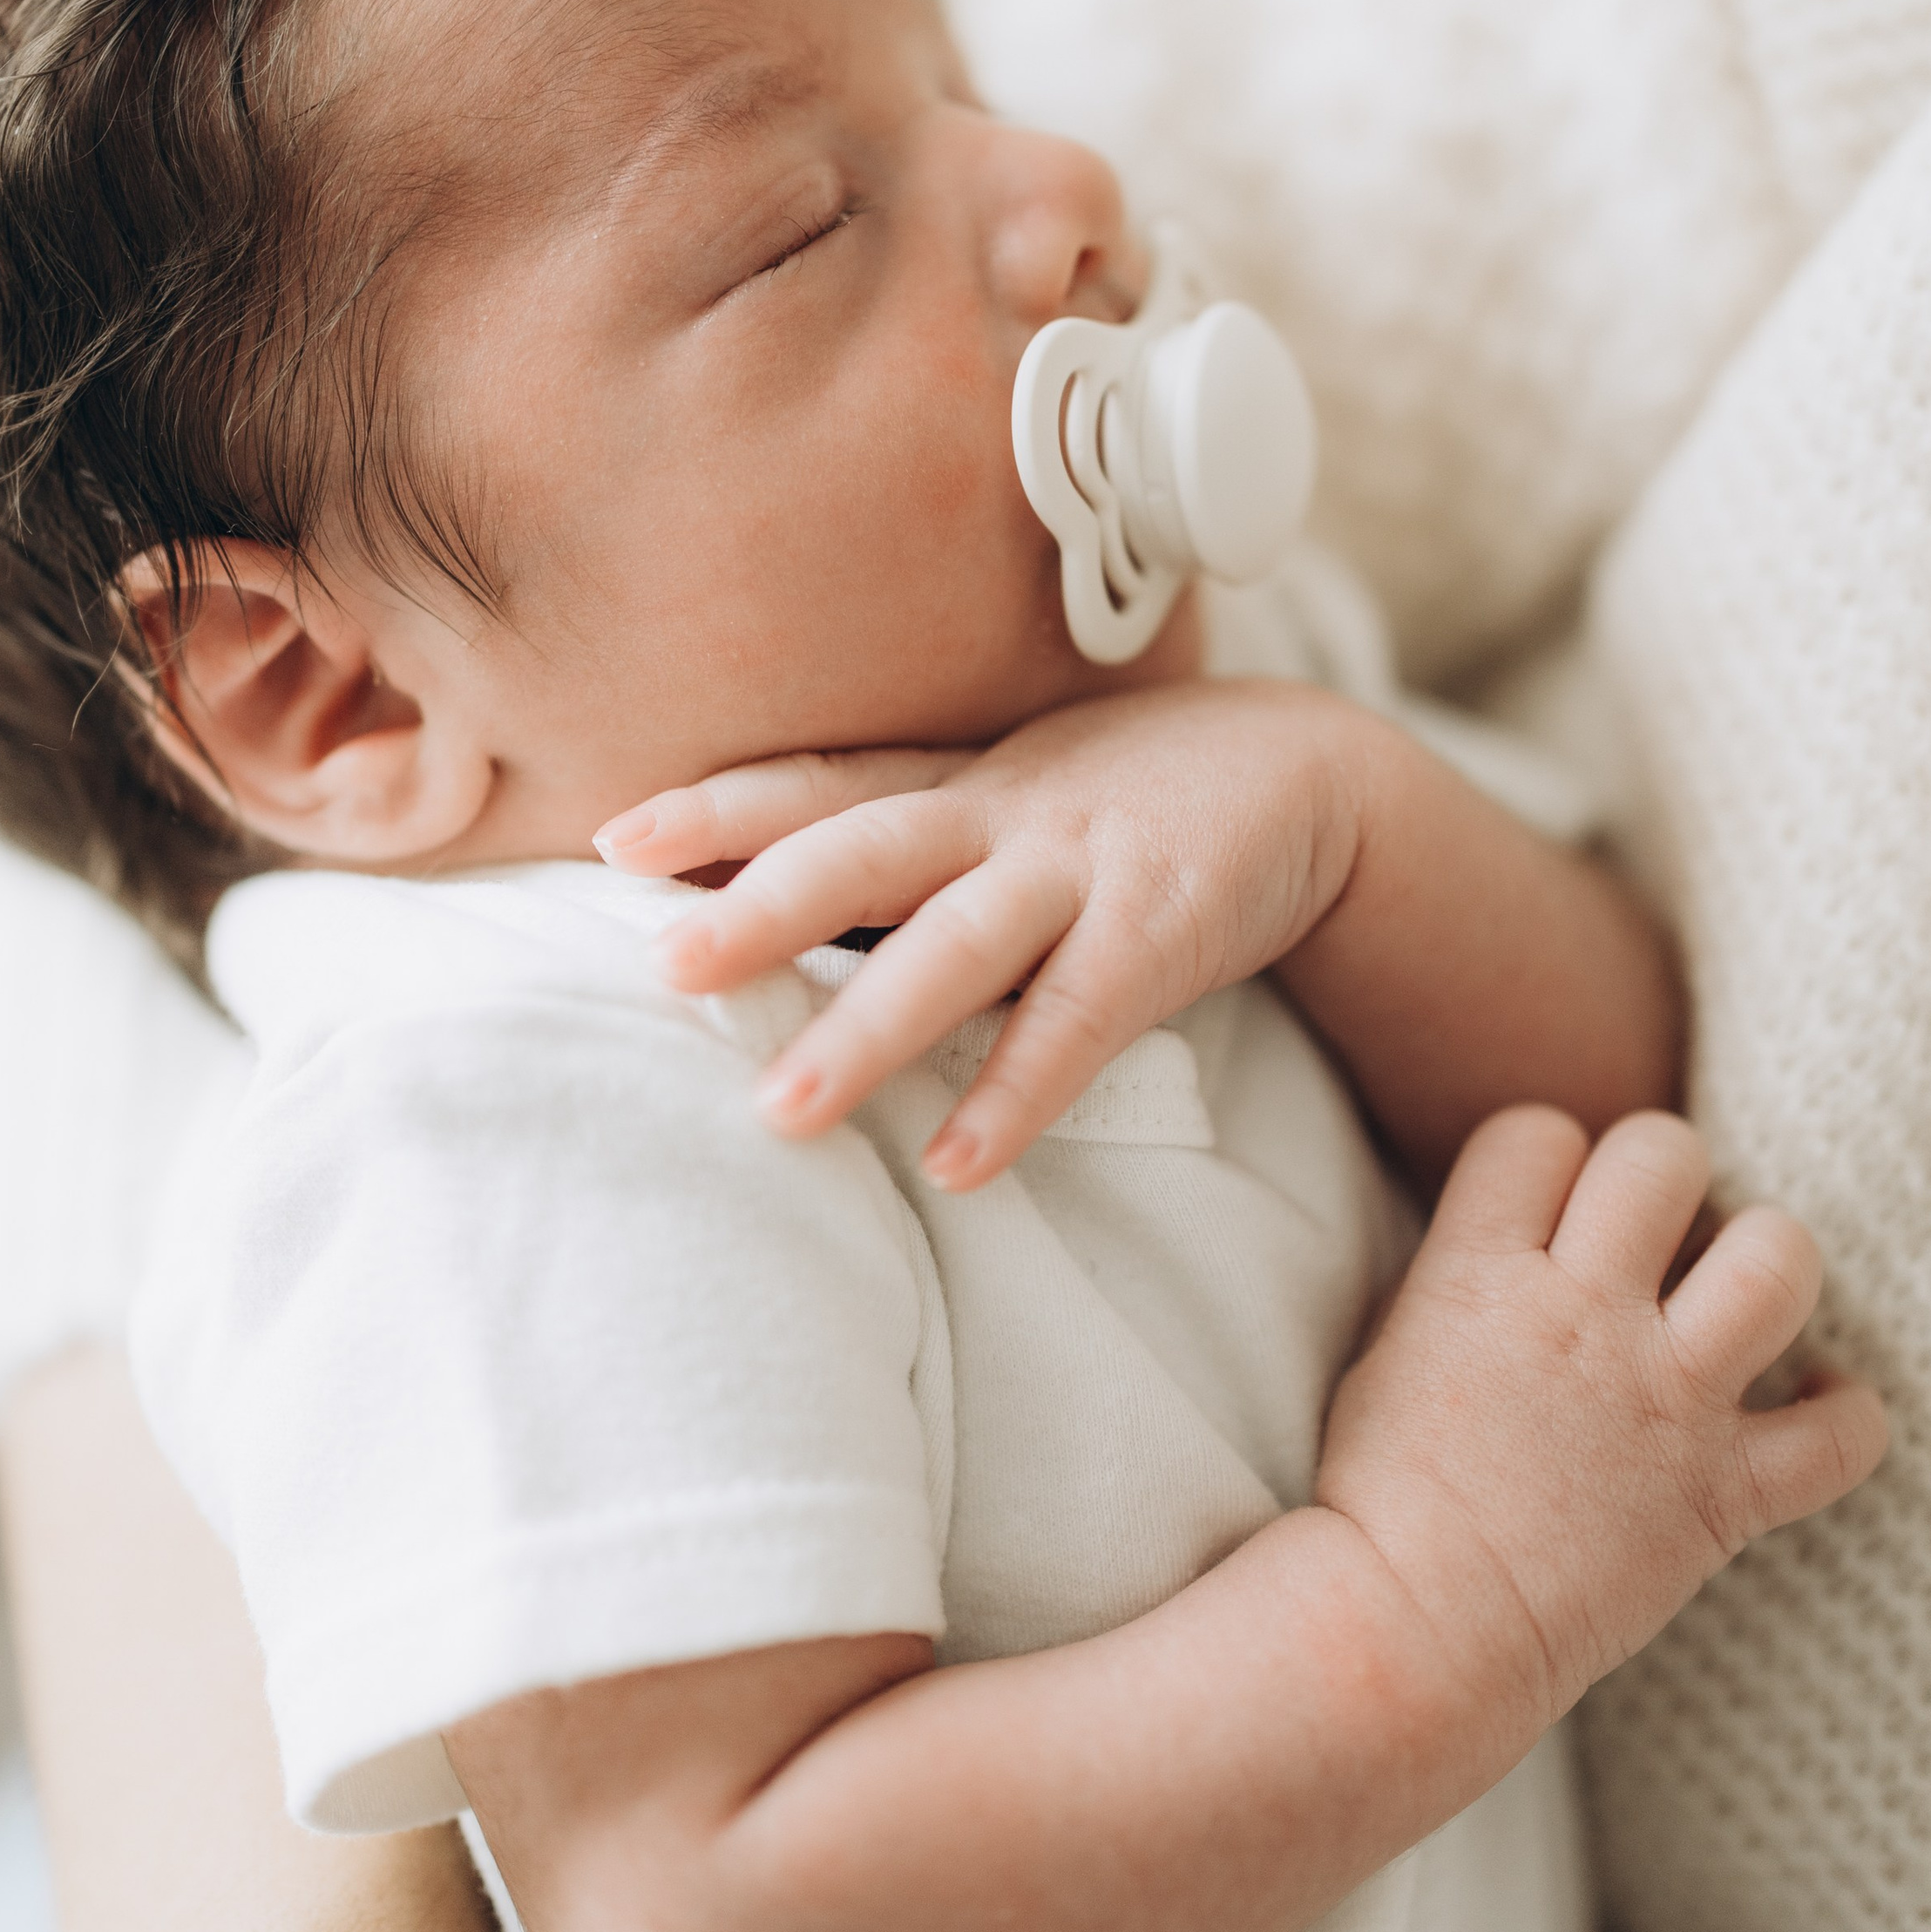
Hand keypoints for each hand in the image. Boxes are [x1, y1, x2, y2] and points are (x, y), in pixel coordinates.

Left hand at [595, 683, 1367, 1189]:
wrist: (1317, 768)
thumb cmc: (1132, 802)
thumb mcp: (1014, 798)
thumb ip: (914, 842)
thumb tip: (771, 909)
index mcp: (960, 782)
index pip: (823, 786)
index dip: (720, 809)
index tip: (613, 840)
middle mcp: (1005, 814)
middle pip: (863, 850)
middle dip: (760, 906)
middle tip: (662, 967)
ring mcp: (1085, 867)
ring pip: (958, 945)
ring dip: (867, 1028)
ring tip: (779, 1111)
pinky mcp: (1165, 927)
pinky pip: (1081, 1022)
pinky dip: (1019, 1090)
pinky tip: (960, 1164)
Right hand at [1318, 1108, 1889, 1739]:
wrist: (1412, 1632)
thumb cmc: (1378, 1501)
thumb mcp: (1386, 1348)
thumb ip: (1460, 1277)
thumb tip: (1522, 1242)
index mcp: (1479, 1273)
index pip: (1539, 1133)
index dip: (1551, 1161)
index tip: (1550, 1210)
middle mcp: (1581, 1315)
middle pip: (1664, 1155)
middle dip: (1666, 1178)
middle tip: (1653, 1235)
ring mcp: (1664, 1401)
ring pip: (1777, 1260)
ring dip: (1768, 1260)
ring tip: (1741, 1293)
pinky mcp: (1724, 1495)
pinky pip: (1842, 1437)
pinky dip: (1847, 1415)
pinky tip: (1815, 1403)